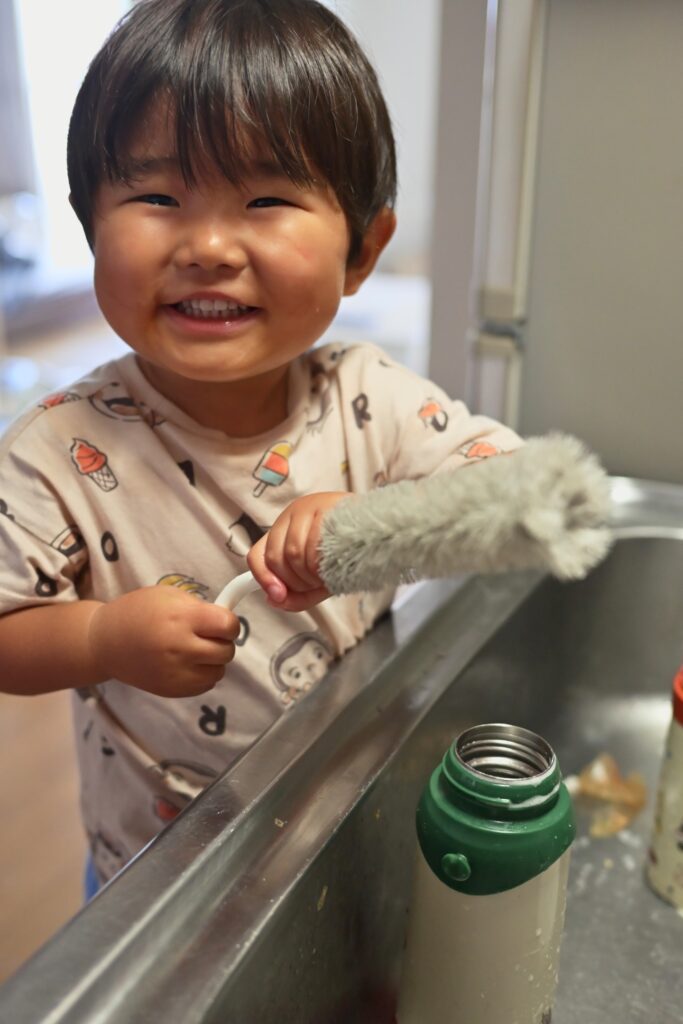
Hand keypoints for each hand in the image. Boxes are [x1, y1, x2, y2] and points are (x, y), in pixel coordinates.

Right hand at [87, 586, 239, 696]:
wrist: (106, 643)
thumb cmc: (138, 612)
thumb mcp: (169, 596)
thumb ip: (200, 607)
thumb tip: (227, 619)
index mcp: (181, 618)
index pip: (228, 625)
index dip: (229, 623)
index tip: (221, 622)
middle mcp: (180, 648)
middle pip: (227, 651)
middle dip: (222, 642)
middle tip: (207, 636)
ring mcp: (176, 673)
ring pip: (219, 671)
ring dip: (214, 660)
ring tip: (195, 650)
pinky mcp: (172, 691)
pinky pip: (206, 685)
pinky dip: (203, 674)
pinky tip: (187, 663)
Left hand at [247, 491, 350, 611]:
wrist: (383, 530)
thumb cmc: (347, 554)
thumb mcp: (316, 580)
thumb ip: (294, 595)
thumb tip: (273, 600)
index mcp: (283, 529)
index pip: (257, 554)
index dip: (264, 578)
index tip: (277, 595)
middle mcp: (291, 513)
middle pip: (276, 557)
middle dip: (294, 581)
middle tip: (315, 585)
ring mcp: (309, 507)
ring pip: (293, 553)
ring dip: (308, 575)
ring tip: (326, 575)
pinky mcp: (326, 507)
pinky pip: (313, 544)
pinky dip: (319, 565)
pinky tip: (332, 566)